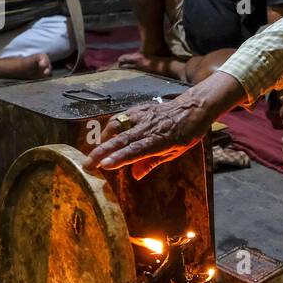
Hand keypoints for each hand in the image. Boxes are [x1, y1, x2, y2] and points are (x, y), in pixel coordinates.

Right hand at [85, 70, 243, 178]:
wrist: (195, 106)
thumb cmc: (187, 132)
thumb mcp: (175, 151)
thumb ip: (153, 162)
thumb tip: (135, 176)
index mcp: (161, 140)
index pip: (136, 150)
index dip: (119, 158)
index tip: (104, 165)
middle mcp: (149, 127)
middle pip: (121, 140)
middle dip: (102, 152)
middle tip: (87, 164)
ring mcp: (144, 115)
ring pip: (118, 125)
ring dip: (104, 138)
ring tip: (95, 151)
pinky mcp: (141, 108)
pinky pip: (122, 116)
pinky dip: (111, 126)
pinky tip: (106, 135)